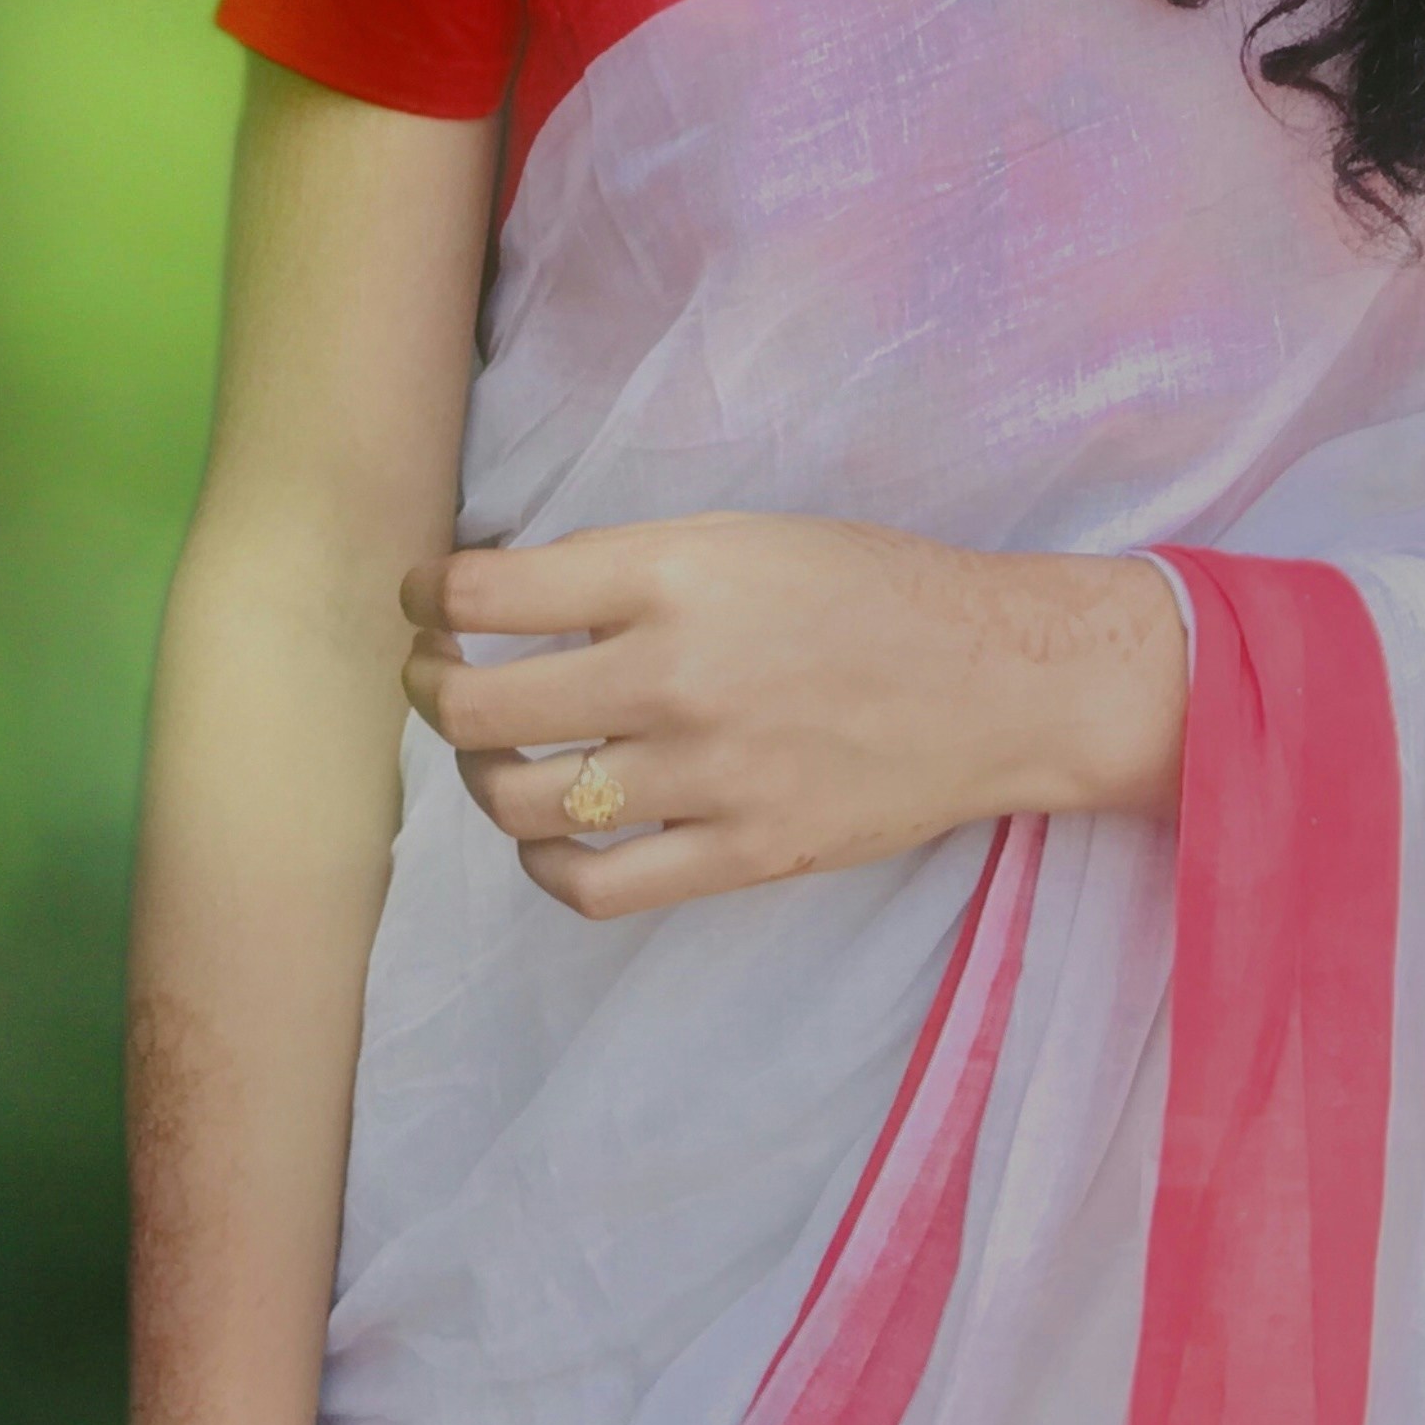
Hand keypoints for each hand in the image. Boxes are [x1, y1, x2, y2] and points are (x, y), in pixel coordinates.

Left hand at [400, 519, 1187, 919]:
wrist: (1000, 678)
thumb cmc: (874, 588)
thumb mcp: (747, 538)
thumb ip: (632, 567)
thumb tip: (505, 597)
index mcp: (675, 574)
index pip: (488, 592)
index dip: (428, 597)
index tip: (425, 603)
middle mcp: (676, 673)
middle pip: (477, 705)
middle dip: (431, 688)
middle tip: (438, 677)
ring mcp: (707, 774)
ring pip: (520, 802)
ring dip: (482, 776)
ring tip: (498, 755)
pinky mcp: (741, 854)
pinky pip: (591, 886)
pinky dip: (545, 867)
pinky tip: (552, 838)